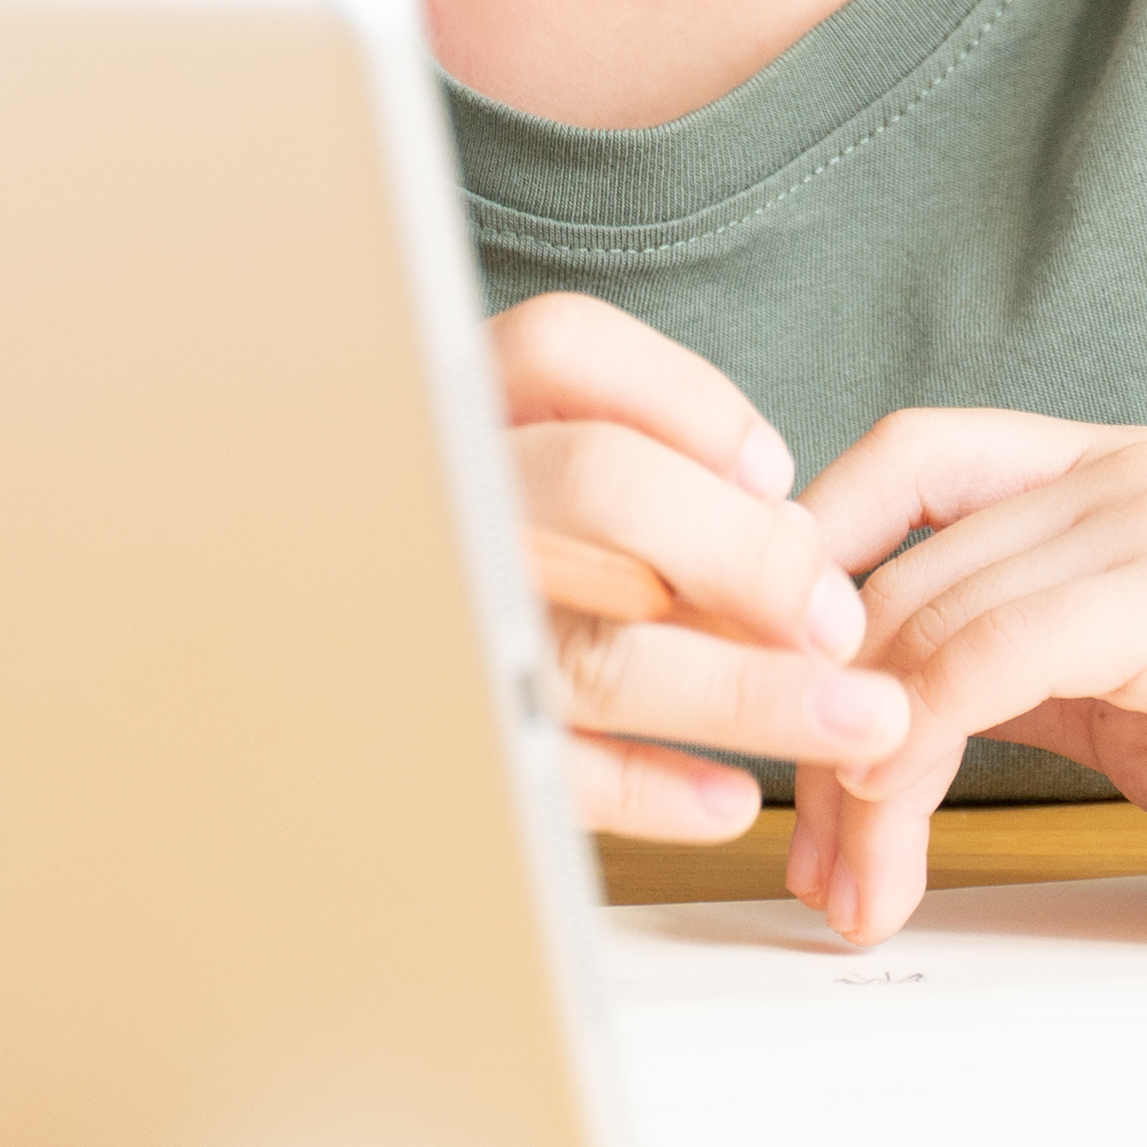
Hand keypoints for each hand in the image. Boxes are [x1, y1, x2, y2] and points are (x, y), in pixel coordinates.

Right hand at [487, 290, 910, 840]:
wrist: (285, 693)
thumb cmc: (466, 564)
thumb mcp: (514, 474)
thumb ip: (633, 466)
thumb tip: (778, 518)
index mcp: (452, 417)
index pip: (558, 347)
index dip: (687, 402)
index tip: (776, 474)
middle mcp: (437, 505)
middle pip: (603, 485)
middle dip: (749, 552)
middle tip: (840, 617)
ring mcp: (432, 627)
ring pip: (600, 651)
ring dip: (749, 692)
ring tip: (861, 718)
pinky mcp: (435, 743)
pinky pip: (554, 773)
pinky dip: (654, 789)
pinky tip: (729, 798)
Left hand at [784, 411, 1146, 945]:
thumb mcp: (1107, 679)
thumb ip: (995, 658)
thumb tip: (847, 714)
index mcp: (1097, 468)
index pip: (903, 458)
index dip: (800, 552)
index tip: (746, 669)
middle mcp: (1118, 472)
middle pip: (892, 568)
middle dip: (815, 717)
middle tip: (804, 851)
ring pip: (926, 622)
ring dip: (859, 768)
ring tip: (851, 880)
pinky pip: (993, 657)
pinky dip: (917, 738)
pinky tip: (898, 819)